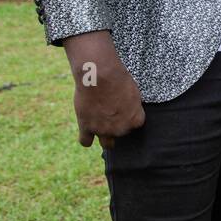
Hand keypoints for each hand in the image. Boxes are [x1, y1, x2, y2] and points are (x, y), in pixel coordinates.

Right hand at [63, 31, 144, 149]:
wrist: (99, 75)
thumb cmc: (118, 79)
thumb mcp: (134, 93)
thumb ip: (131, 108)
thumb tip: (127, 113)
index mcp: (135, 120)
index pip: (135, 126)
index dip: (128, 117)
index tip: (124, 109)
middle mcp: (121, 129)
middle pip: (120, 134)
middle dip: (117, 125)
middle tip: (111, 111)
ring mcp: (103, 130)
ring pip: (107, 144)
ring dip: (105, 137)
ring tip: (103, 127)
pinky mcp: (86, 127)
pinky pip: (85, 142)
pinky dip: (86, 138)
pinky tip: (87, 131)